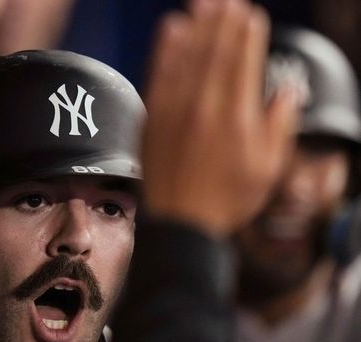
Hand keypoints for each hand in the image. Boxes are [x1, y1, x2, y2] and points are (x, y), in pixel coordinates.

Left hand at [141, 0, 299, 236]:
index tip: (250, 15)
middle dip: (223, 22)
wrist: (180, 224)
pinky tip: (171, 29)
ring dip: (196, 26)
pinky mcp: (152, 118)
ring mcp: (174, 111)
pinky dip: (165, 49)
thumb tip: (286, 93)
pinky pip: (158, 74)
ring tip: (204, 4)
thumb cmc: (226, 200)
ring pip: (186, 57)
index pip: (243, 63)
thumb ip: (279, 126)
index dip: (247, 35)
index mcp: (238, 117)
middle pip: (215, 53)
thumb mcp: (268, 169)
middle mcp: (205, 108)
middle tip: (227, 1)